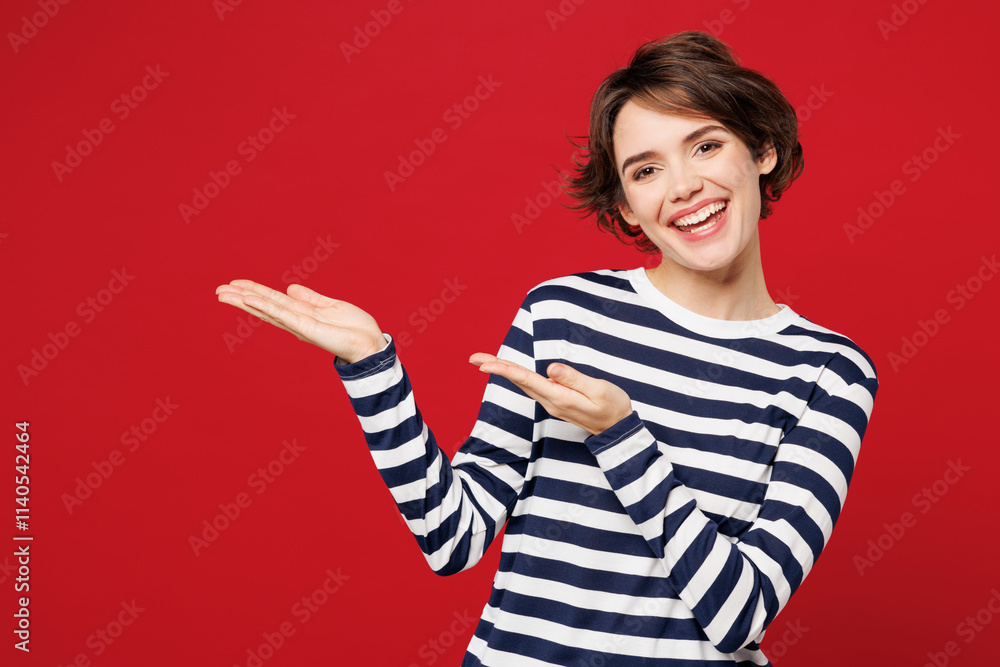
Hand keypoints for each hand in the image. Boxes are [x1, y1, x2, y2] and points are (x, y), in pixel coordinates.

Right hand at [216, 280, 385, 363]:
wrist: (369, 343)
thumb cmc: (354, 328)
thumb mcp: (330, 306)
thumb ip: (310, 298)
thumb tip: (290, 288)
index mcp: (301, 314)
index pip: (272, 300)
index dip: (254, 291)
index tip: (235, 284)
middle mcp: (295, 320)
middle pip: (263, 305)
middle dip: (241, 297)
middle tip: (218, 290)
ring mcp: (298, 325)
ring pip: (267, 309)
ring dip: (246, 301)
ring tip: (225, 294)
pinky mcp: (305, 328)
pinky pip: (282, 315)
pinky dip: (265, 306)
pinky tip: (249, 299)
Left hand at [469, 354, 632, 435]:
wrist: (618, 428)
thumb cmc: (613, 407)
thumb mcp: (599, 390)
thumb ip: (575, 379)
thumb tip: (551, 368)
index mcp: (559, 397)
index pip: (527, 380)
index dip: (505, 370)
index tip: (484, 364)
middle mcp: (550, 402)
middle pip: (518, 381)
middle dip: (496, 367)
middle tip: (473, 357)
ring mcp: (551, 403)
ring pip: (522, 383)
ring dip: (503, 371)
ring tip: (484, 361)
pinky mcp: (555, 401)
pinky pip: (530, 386)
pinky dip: (516, 376)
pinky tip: (509, 370)